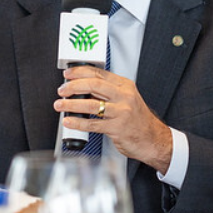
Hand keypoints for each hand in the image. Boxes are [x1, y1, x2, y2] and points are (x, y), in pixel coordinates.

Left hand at [54, 66, 172, 172]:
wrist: (153, 139)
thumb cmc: (138, 120)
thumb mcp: (127, 99)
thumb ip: (108, 92)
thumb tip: (82, 88)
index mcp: (125, 86)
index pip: (99, 73)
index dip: (80, 72)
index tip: (68, 75)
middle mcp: (124, 97)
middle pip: (94, 85)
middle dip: (73, 86)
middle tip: (62, 90)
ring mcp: (121, 112)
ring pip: (91, 104)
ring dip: (71, 104)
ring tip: (60, 105)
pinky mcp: (117, 128)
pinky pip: (93, 124)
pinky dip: (78, 122)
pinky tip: (69, 121)